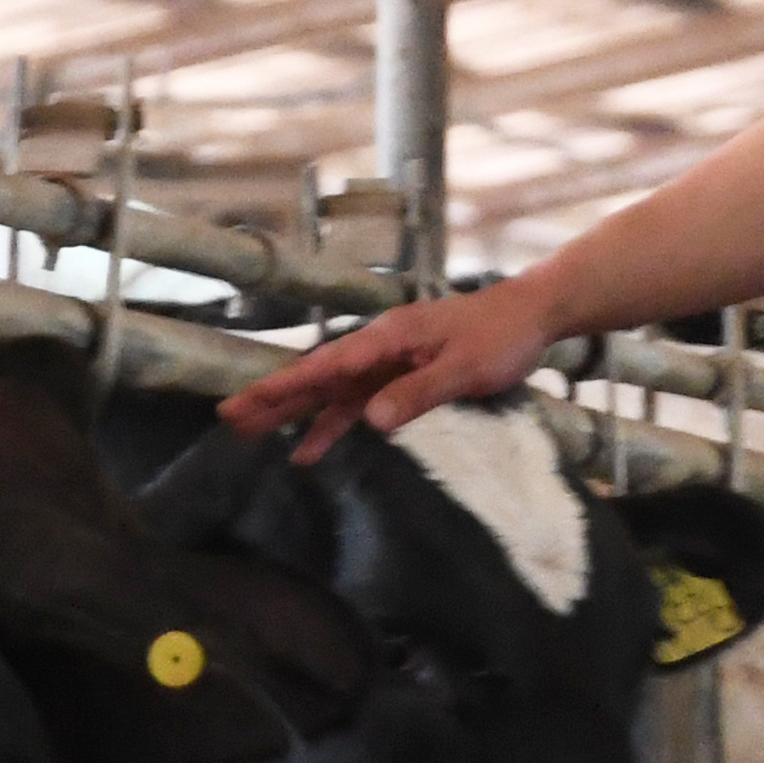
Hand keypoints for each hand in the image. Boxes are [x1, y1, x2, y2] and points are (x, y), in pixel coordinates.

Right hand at [218, 280, 559, 461]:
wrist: (533, 315)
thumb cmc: (501, 337)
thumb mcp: (464, 369)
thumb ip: (418, 394)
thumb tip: (370, 421)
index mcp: (387, 338)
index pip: (325, 367)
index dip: (283, 387)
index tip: (244, 402)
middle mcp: (380, 347)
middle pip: (318, 377)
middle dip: (274, 399)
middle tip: (230, 421)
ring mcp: (390, 361)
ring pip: (334, 392)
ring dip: (298, 414)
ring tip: (256, 438)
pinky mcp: (404, 375)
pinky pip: (360, 402)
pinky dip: (335, 424)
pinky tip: (314, 447)